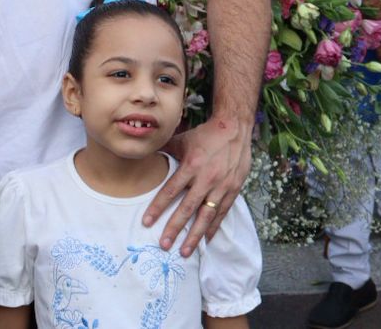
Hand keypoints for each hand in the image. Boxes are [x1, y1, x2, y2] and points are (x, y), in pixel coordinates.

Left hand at [146, 113, 252, 257]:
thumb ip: (165, 150)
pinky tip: (205, 240)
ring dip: (195, 235)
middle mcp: (207, 179)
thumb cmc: (206, 135)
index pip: (171, 190)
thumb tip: (145, 155)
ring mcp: (221, 186)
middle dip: (174, 228)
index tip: (147, 222)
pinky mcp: (233, 190)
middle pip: (187, 208)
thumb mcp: (183, 139)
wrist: (235, 129)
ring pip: (206, 216)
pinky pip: (222, 213)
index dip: (158, 207)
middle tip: (164, 245)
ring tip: (185, 252)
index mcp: (192, 165)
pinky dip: (213, 228)